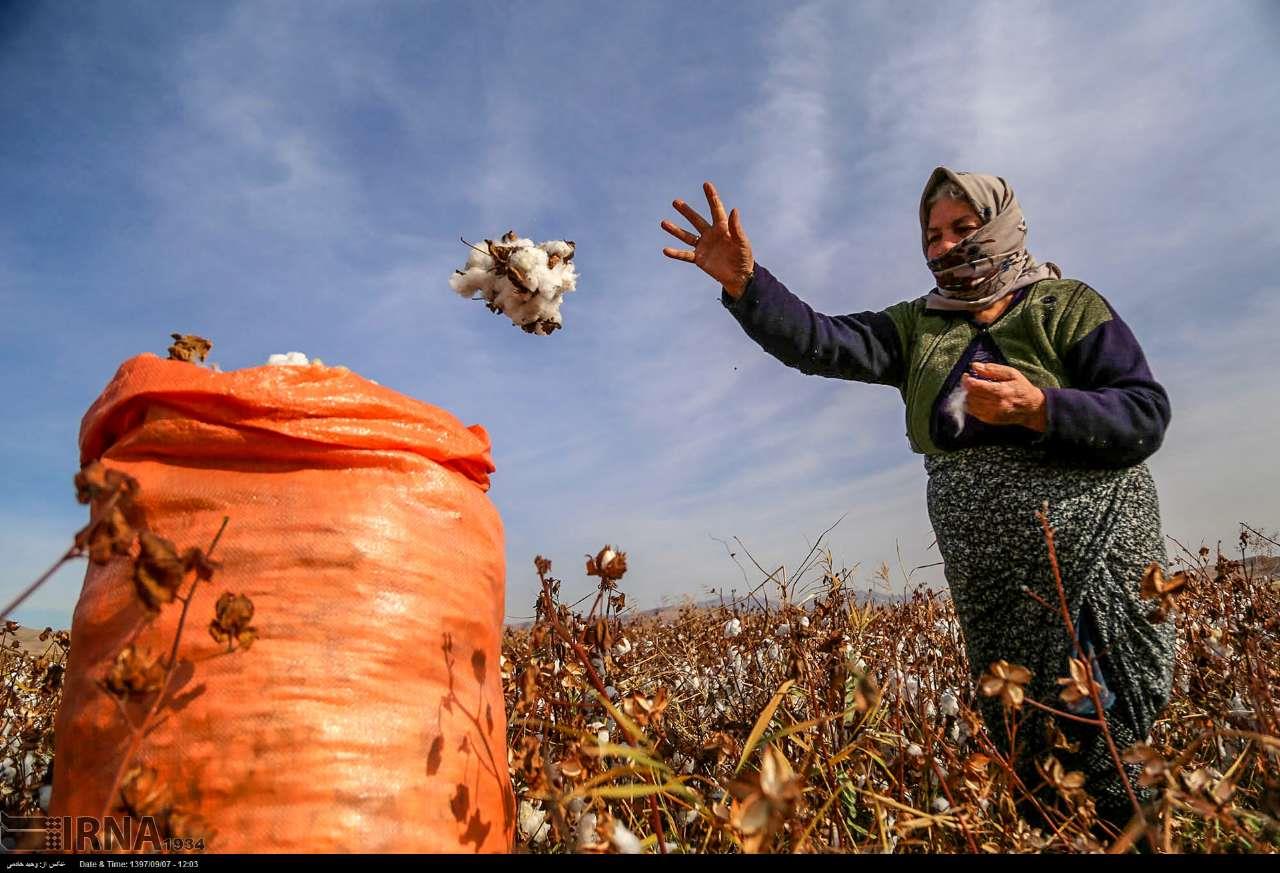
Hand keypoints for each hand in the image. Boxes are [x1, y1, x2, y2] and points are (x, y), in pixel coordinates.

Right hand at [661, 181, 754, 297]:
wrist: (740, 277)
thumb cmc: (744, 257)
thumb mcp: (742, 242)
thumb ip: (736, 228)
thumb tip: (734, 210)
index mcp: (722, 228)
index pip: (716, 209)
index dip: (711, 197)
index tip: (706, 184)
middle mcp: (710, 234)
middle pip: (696, 220)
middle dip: (686, 211)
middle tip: (676, 201)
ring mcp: (703, 246)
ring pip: (686, 236)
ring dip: (675, 230)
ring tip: (663, 223)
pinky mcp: (699, 259)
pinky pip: (685, 255)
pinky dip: (675, 253)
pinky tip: (665, 250)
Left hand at [962, 362, 1047, 431]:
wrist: (1031, 409)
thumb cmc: (1022, 388)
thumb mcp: (1011, 373)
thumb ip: (992, 369)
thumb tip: (975, 366)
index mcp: (1001, 391)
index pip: (976, 386)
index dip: (967, 380)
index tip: (967, 375)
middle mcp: (995, 404)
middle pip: (971, 395)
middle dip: (966, 387)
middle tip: (969, 381)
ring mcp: (991, 414)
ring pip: (969, 404)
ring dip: (967, 396)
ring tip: (973, 389)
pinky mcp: (989, 420)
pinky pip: (972, 412)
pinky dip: (970, 404)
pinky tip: (976, 398)